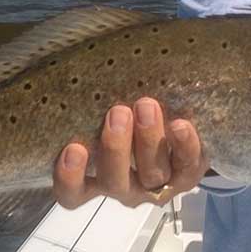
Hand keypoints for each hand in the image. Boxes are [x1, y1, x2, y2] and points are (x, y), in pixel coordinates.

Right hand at [53, 98, 206, 208]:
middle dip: (116, 148)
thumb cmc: (123, 108)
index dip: (70, 177)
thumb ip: (86, 98)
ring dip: (149, 140)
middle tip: (118, 112)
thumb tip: (62, 59)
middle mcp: (124, 184)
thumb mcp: (99, 105)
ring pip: (152, 174)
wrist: (177, 115)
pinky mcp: (188, 173)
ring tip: (146, 106)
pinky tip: (180, 124)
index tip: (73, 148)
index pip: (73, 192)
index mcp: (95, 177)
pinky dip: (185, 145)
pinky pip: (188, 166)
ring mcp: (157, 182)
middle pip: (114, 181)